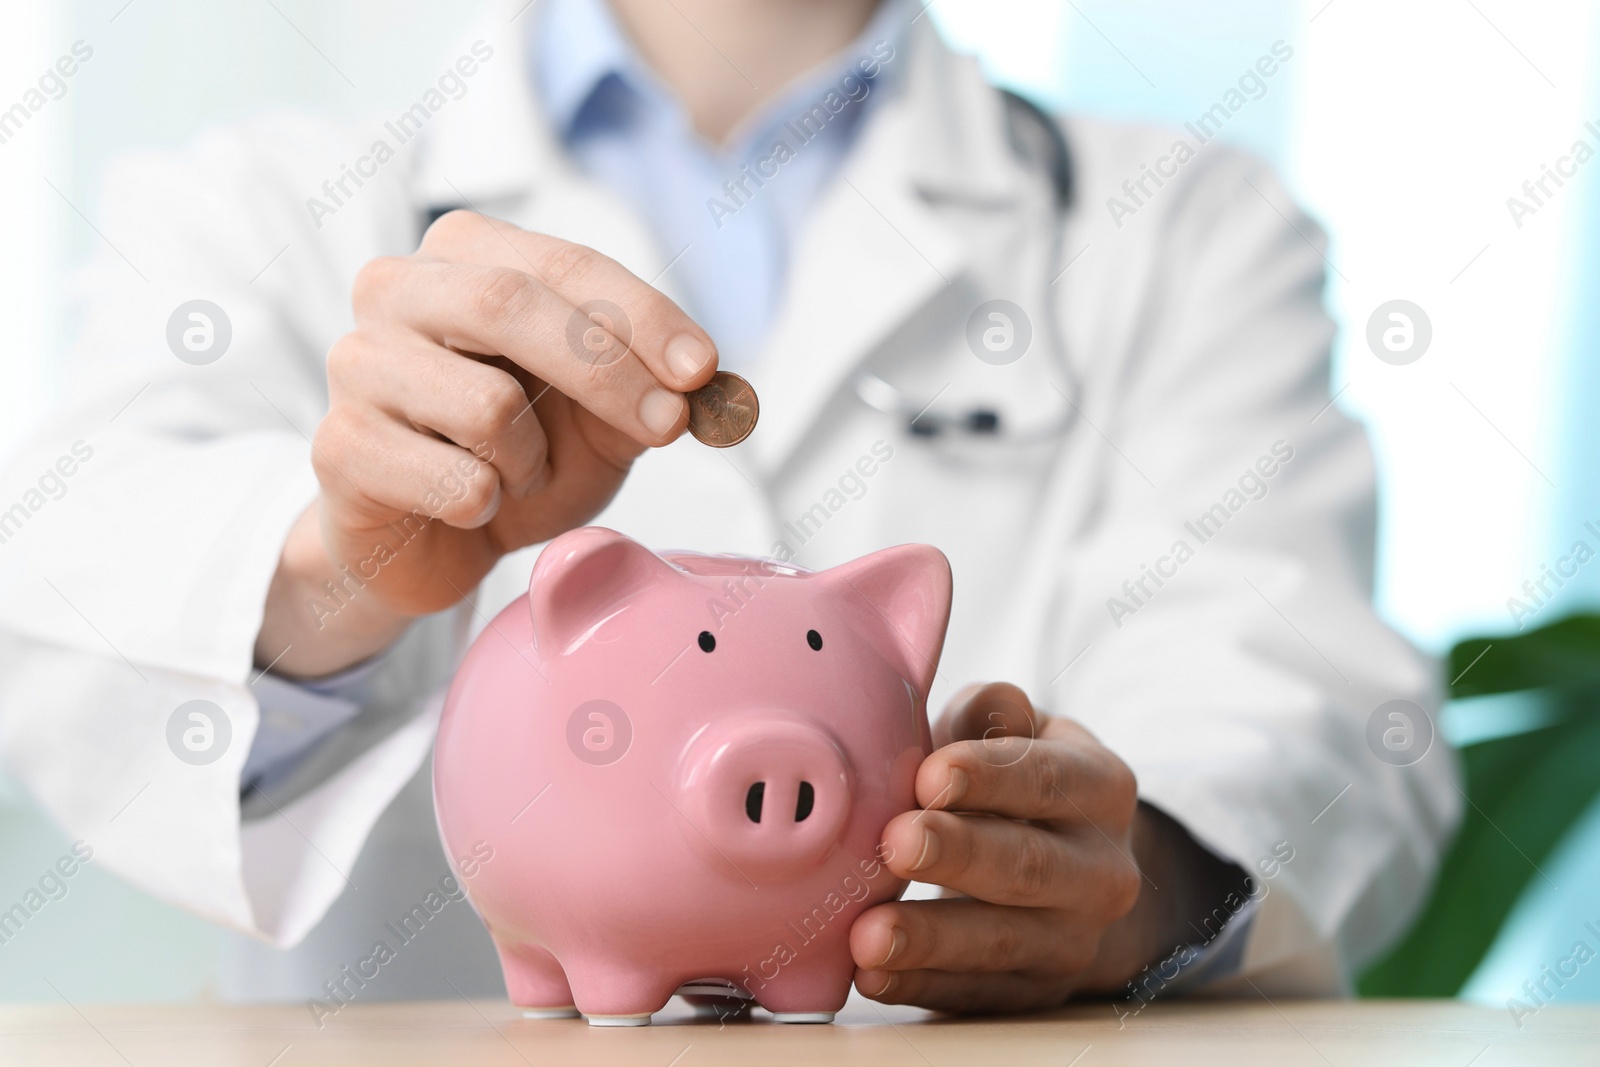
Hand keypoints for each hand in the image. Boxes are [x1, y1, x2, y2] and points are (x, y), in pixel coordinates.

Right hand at [256, 211, 718, 675]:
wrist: (429, 545)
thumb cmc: (516, 461)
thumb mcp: (599, 420)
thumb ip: (652, 390)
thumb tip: (714, 384)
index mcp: (464, 255)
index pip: (565, 263)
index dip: (642, 315)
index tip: (704, 370)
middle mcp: (395, 288)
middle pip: (510, 305)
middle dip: (607, 372)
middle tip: (668, 426)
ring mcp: (357, 365)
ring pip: (487, 404)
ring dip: (535, 460)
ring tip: (519, 476)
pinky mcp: (338, 447)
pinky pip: (455, 480)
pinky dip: (490, 506)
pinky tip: (470, 506)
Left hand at [849, 682, 1245, 1012]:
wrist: (1075, 870)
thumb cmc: (1020, 781)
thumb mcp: (1018, 732)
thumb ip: (994, 714)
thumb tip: (994, 704)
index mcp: (1101, 788)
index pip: (1050, 780)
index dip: (992, 777)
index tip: (931, 775)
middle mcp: (1103, 870)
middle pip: (1030, 865)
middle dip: (959, 855)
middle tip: (897, 842)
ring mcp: (1074, 939)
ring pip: (1002, 941)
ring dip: (931, 939)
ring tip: (868, 932)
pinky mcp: (1035, 990)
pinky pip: (976, 995)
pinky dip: (921, 986)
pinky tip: (872, 975)